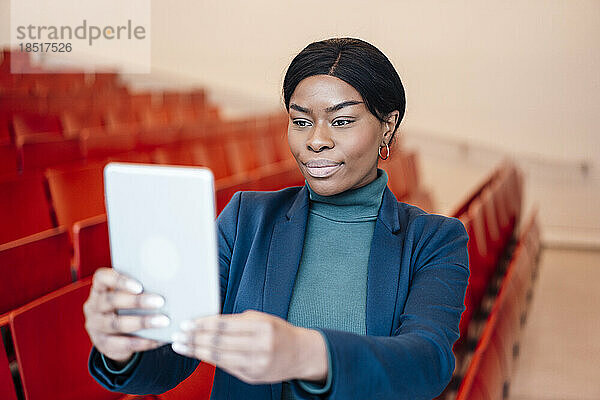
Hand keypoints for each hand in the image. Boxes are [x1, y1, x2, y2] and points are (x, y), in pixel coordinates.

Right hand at [83, 268, 169, 363]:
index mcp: (99, 289)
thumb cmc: (125, 307)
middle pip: (111, 301)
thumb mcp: (126, 295)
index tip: (139, 286)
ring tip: (163, 321)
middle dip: (137, 301)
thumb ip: (139, 288)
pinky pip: (122, 343)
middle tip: (160, 301)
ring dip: (142, 322)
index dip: (119, 281)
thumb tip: (169, 282)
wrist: (111, 336)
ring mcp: (95, 326)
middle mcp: (93, 306)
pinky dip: (143, 342)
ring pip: (116, 324)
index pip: (102, 278)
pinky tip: (159, 339)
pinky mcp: (102, 344)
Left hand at [170, 310, 327, 384]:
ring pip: (220, 357)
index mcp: (263, 327)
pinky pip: (227, 367)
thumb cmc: (278, 332)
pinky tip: (198, 354)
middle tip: (178, 335)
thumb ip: (237, 322)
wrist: (300, 354)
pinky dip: (210, 360)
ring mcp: (257, 364)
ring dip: (197, 351)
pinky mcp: (253, 376)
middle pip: (220, 342)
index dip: (203, 324)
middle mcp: (260, 346)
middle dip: (195, 338)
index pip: (226, 325)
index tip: (187, 323)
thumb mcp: (262, 319)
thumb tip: (207, 322)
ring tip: (182, 346)